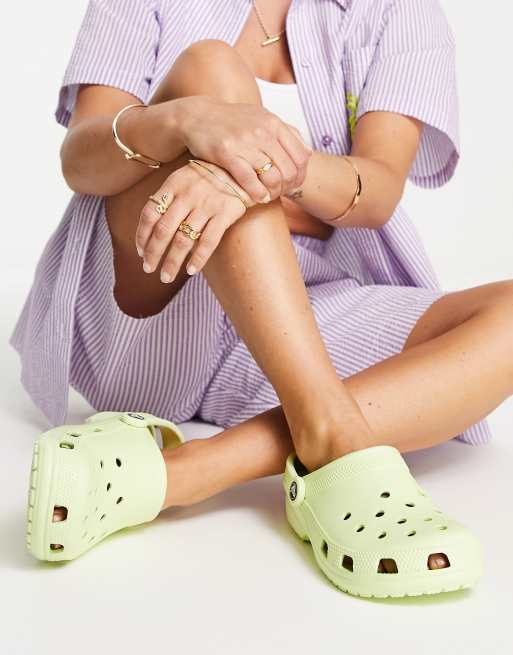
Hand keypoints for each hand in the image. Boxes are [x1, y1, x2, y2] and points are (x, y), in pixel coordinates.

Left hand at [135, 159, 252, 281]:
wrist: (242, 167)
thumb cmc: (208, 177)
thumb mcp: (184, 178)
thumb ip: (169, 198)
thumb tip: (151, 227)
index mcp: (173, 185)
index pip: (150, 213)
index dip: (142, 235)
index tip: (140, 251)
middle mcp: (187, 195)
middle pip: (163, 230)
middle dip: (154, 253)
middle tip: (149, 268)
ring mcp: (206, 204)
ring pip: (183, 240)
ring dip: (172, 262)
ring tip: (166, 277)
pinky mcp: (225, 213)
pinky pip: (208, 241)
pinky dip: (198, 258)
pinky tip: (191, 271)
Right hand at [175, 96, 311, 203]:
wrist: (197, 116)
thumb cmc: (233, 122)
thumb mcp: (263, 119)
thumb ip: (287, 133)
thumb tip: (309, 153)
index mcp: (274, 123)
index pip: (301, 157)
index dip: (300, 176)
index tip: (292, 184)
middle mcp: (262, 131)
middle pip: (288, 170)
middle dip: (287, 187)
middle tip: (279, 193)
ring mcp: (244, 142)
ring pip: (271, 177)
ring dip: (272, 192)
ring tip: (267, 196)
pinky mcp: (226, 153)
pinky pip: (249, 180)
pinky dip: (257, 193)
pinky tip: (257, 198)